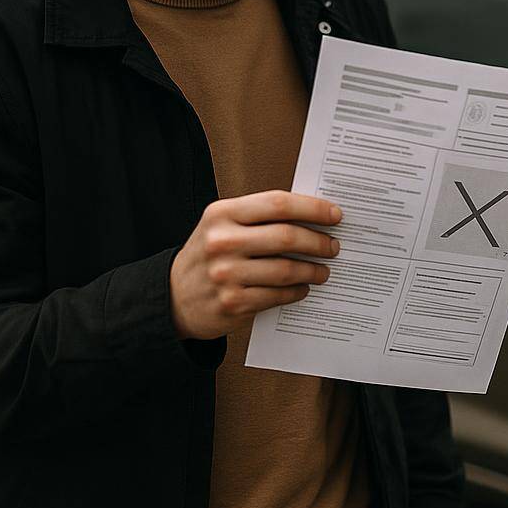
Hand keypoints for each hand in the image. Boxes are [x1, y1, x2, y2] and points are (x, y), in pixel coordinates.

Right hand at [169, 190, 342, 339]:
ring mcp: (226, 274)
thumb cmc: (210, 255)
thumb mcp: (223, 225)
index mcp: (222, 213)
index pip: (278, 204)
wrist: (173, 296)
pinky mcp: (232, 303)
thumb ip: (260, 217)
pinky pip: (278, 295)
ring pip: (286, 270)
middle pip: (286, 237)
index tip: (335, 215)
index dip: (312, 208)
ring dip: (313, 270)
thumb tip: (314, 215)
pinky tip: (303, 287)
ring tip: (323, 270)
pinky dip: (297, 291)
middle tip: (333, 246)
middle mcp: (221, 242)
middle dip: (318, 242)